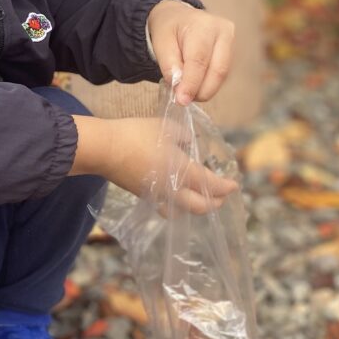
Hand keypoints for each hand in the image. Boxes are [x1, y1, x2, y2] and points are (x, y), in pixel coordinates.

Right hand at [73, 116, 237, 214]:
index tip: (234, 185)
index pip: (211, 185)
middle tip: (221, 197)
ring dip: (195, 208)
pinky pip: (166, 207)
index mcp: (183, 172)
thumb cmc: (137, 135)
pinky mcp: (142, 195)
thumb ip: (185, 136)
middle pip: (199, 207)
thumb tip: (190, 144)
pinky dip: (176, 205)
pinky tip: (175, 196)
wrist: (104, 149)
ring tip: (199, 199)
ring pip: (182, 211)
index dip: (225, 187)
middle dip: (214, 203)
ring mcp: (156, 195)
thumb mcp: (167, 127)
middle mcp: (172, 190)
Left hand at [147, 1, 234, 104]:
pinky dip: (208, 84)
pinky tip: (195, 84)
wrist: (179, 17)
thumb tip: (179, 87)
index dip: (191, 83)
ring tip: (186, 90)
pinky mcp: (233, 54)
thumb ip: (169, 65)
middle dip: (200, 91)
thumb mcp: (160, 42)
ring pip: (222, 76)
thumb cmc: (169, 29)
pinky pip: (223, 76)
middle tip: (183, 99)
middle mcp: (224, 32)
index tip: (181, 100)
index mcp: (204, 25)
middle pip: (218, 70)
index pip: (199, 60)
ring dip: (204, 89)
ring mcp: (232, 43)